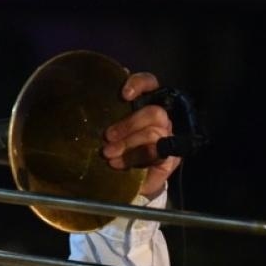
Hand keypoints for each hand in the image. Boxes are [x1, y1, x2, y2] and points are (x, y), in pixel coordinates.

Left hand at [103, 72, 181, 197]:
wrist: (129, 182)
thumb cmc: (116, 149)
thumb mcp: (110, 132)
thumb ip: (108, 116)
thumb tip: (95, 99)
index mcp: (147, 105)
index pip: (150, 84)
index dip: (139, 84)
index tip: (124, 95)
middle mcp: (161, 119)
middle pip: (154, 112)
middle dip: (129, 125)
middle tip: (107, 137)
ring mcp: (168, 138)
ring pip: (154, 133)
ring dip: (128, 144)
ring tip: (109, 155)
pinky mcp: (170, 158)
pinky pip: (155, 153)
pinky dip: (135, 157)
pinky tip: (118, 164)